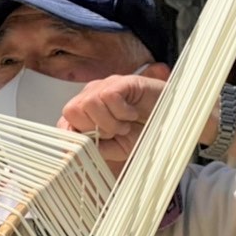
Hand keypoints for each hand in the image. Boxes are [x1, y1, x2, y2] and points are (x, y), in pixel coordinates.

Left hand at [59, 63, 216, 167]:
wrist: (171, 125)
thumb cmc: (143, 133)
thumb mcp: (116, 148)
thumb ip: (94, 148)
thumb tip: (70, 154)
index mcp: (87, 112)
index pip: (64, 121)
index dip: (73, 135)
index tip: (93, 145)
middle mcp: (92, 95)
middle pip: (71, 111)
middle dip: (93, 129)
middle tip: (116, 133)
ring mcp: (106, 86)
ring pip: (89, 103)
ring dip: (109, 121)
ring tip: (125, 124)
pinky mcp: (123, 81)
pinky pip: (108, 96)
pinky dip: (120, 111)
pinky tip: (132, 114)